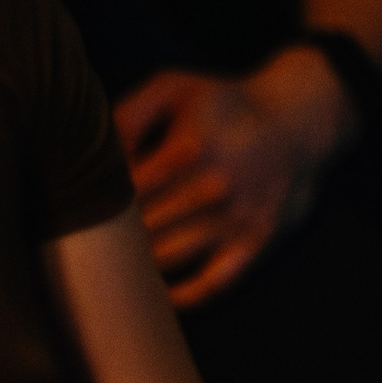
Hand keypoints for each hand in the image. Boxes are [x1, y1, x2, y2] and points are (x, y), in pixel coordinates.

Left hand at [112, 49, 351, 307]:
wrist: (301, 119)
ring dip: (136, 265)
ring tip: (115, 263)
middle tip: (87, 240)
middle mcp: (216, 186)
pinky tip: (160, 293)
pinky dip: (182, 295)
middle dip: (109, 237)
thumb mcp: (176, 87)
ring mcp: (238, 217)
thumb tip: (95, 160)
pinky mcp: (257, 240)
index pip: (122, 193)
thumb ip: (127, 115)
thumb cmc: (226, 104)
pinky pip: (214, 283)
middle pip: (139, 228)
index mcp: (192, 146)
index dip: (94, 204)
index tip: (80, 206)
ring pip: (166, 259)